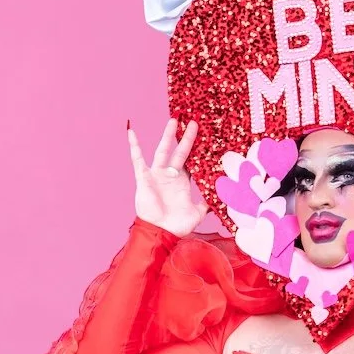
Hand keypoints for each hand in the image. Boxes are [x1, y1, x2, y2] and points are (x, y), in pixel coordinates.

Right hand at [128, 118, 206, 234]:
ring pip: (163, 150)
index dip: (197, 151)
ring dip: (167, 135)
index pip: (191, 162)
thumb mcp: (197, 214)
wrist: (160, 232)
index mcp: (182, 182)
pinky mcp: (144, 177)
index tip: (204, 139)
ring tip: (174, 120)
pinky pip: (137, 159)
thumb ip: (207, 204)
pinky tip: (132, 132)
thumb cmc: (177, 226)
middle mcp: (170, 175)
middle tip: (192, 122)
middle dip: (186, 137)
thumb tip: (221, 199)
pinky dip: (134, 146)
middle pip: (179, 152)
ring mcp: (156, 175)